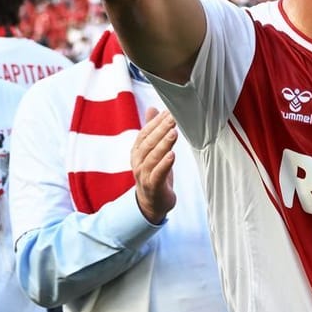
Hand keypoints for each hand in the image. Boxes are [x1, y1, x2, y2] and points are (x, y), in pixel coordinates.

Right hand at [132, 107, 177, 223]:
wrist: (151, 203)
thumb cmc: (154, 173)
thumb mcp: (153, 150)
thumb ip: (152, 130)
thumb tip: (153, 109)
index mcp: (137, 152)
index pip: (144, 134)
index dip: (155, 123)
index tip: (168, 111)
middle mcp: (138, 162)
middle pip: (148, 143)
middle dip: (160, 130)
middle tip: (173, 118)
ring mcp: (144, 174)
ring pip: (152, 157)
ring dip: (163, 144)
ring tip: (174, 133)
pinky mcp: (153, 186)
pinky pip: (158, 174)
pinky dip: (164, 164)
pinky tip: (172, 155)